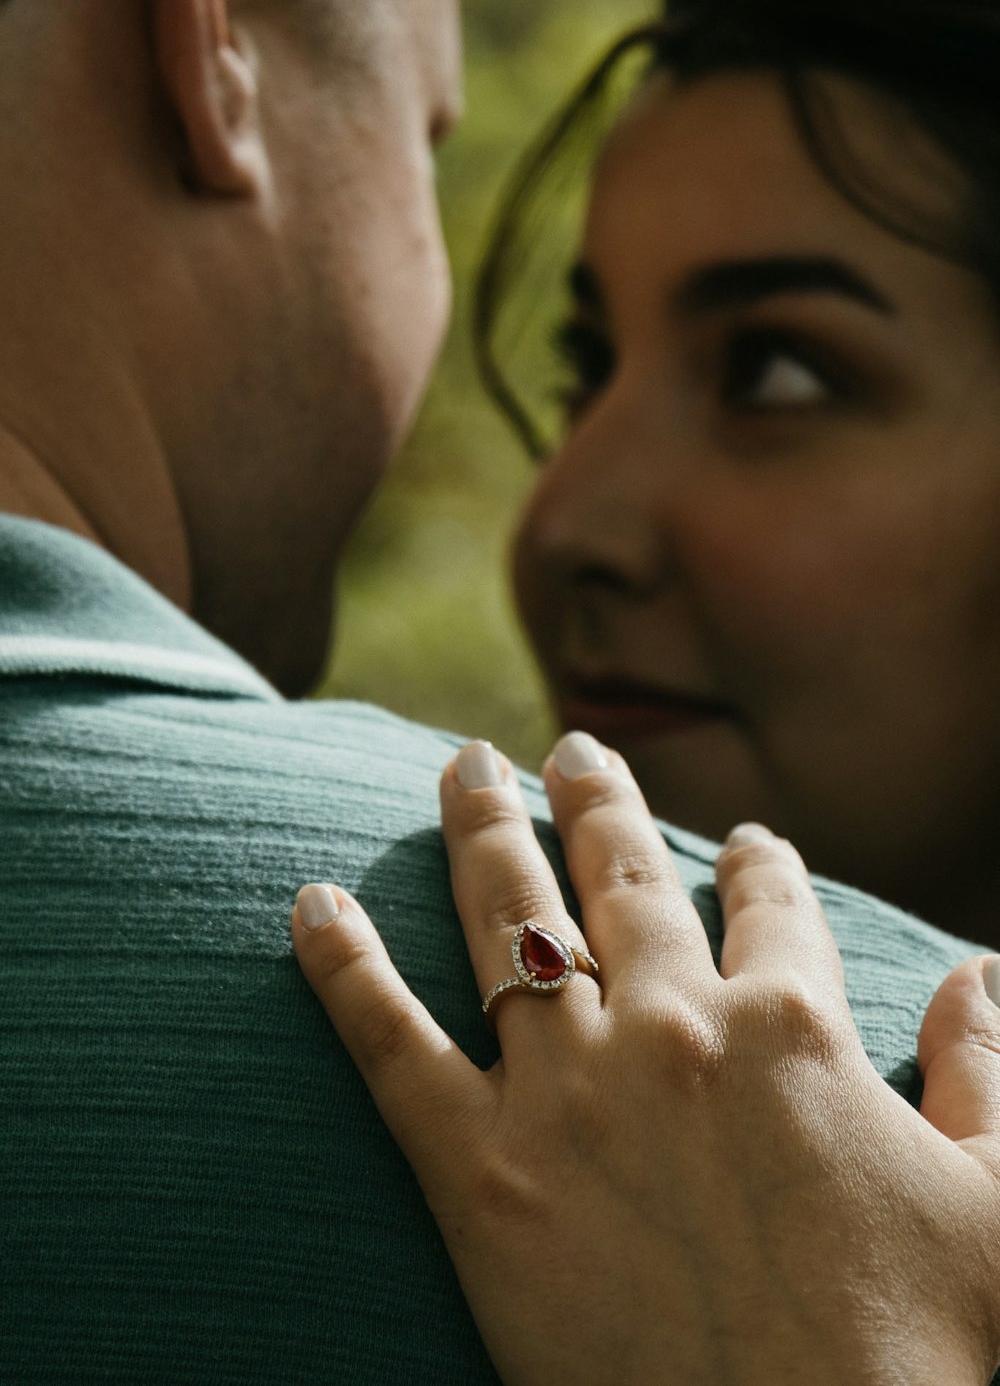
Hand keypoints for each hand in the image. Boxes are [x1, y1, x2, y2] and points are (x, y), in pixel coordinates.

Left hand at [291, 735, 999, 1385]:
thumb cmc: (921, 1354)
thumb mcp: (995, 1204)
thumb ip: (984, 1071)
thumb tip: (982, 973)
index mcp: (792, 1024)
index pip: (771, 904)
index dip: (759, 864)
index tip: (744, 841)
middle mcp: (673, 1026)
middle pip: (623, 876)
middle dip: (595, 800)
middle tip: (566, 750)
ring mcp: (569, 1091)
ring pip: (510, 916)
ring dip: (481, 830)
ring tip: (461, 767)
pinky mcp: (480, 1172)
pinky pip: (390, 1043)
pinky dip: (344, 968)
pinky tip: (311, 904)